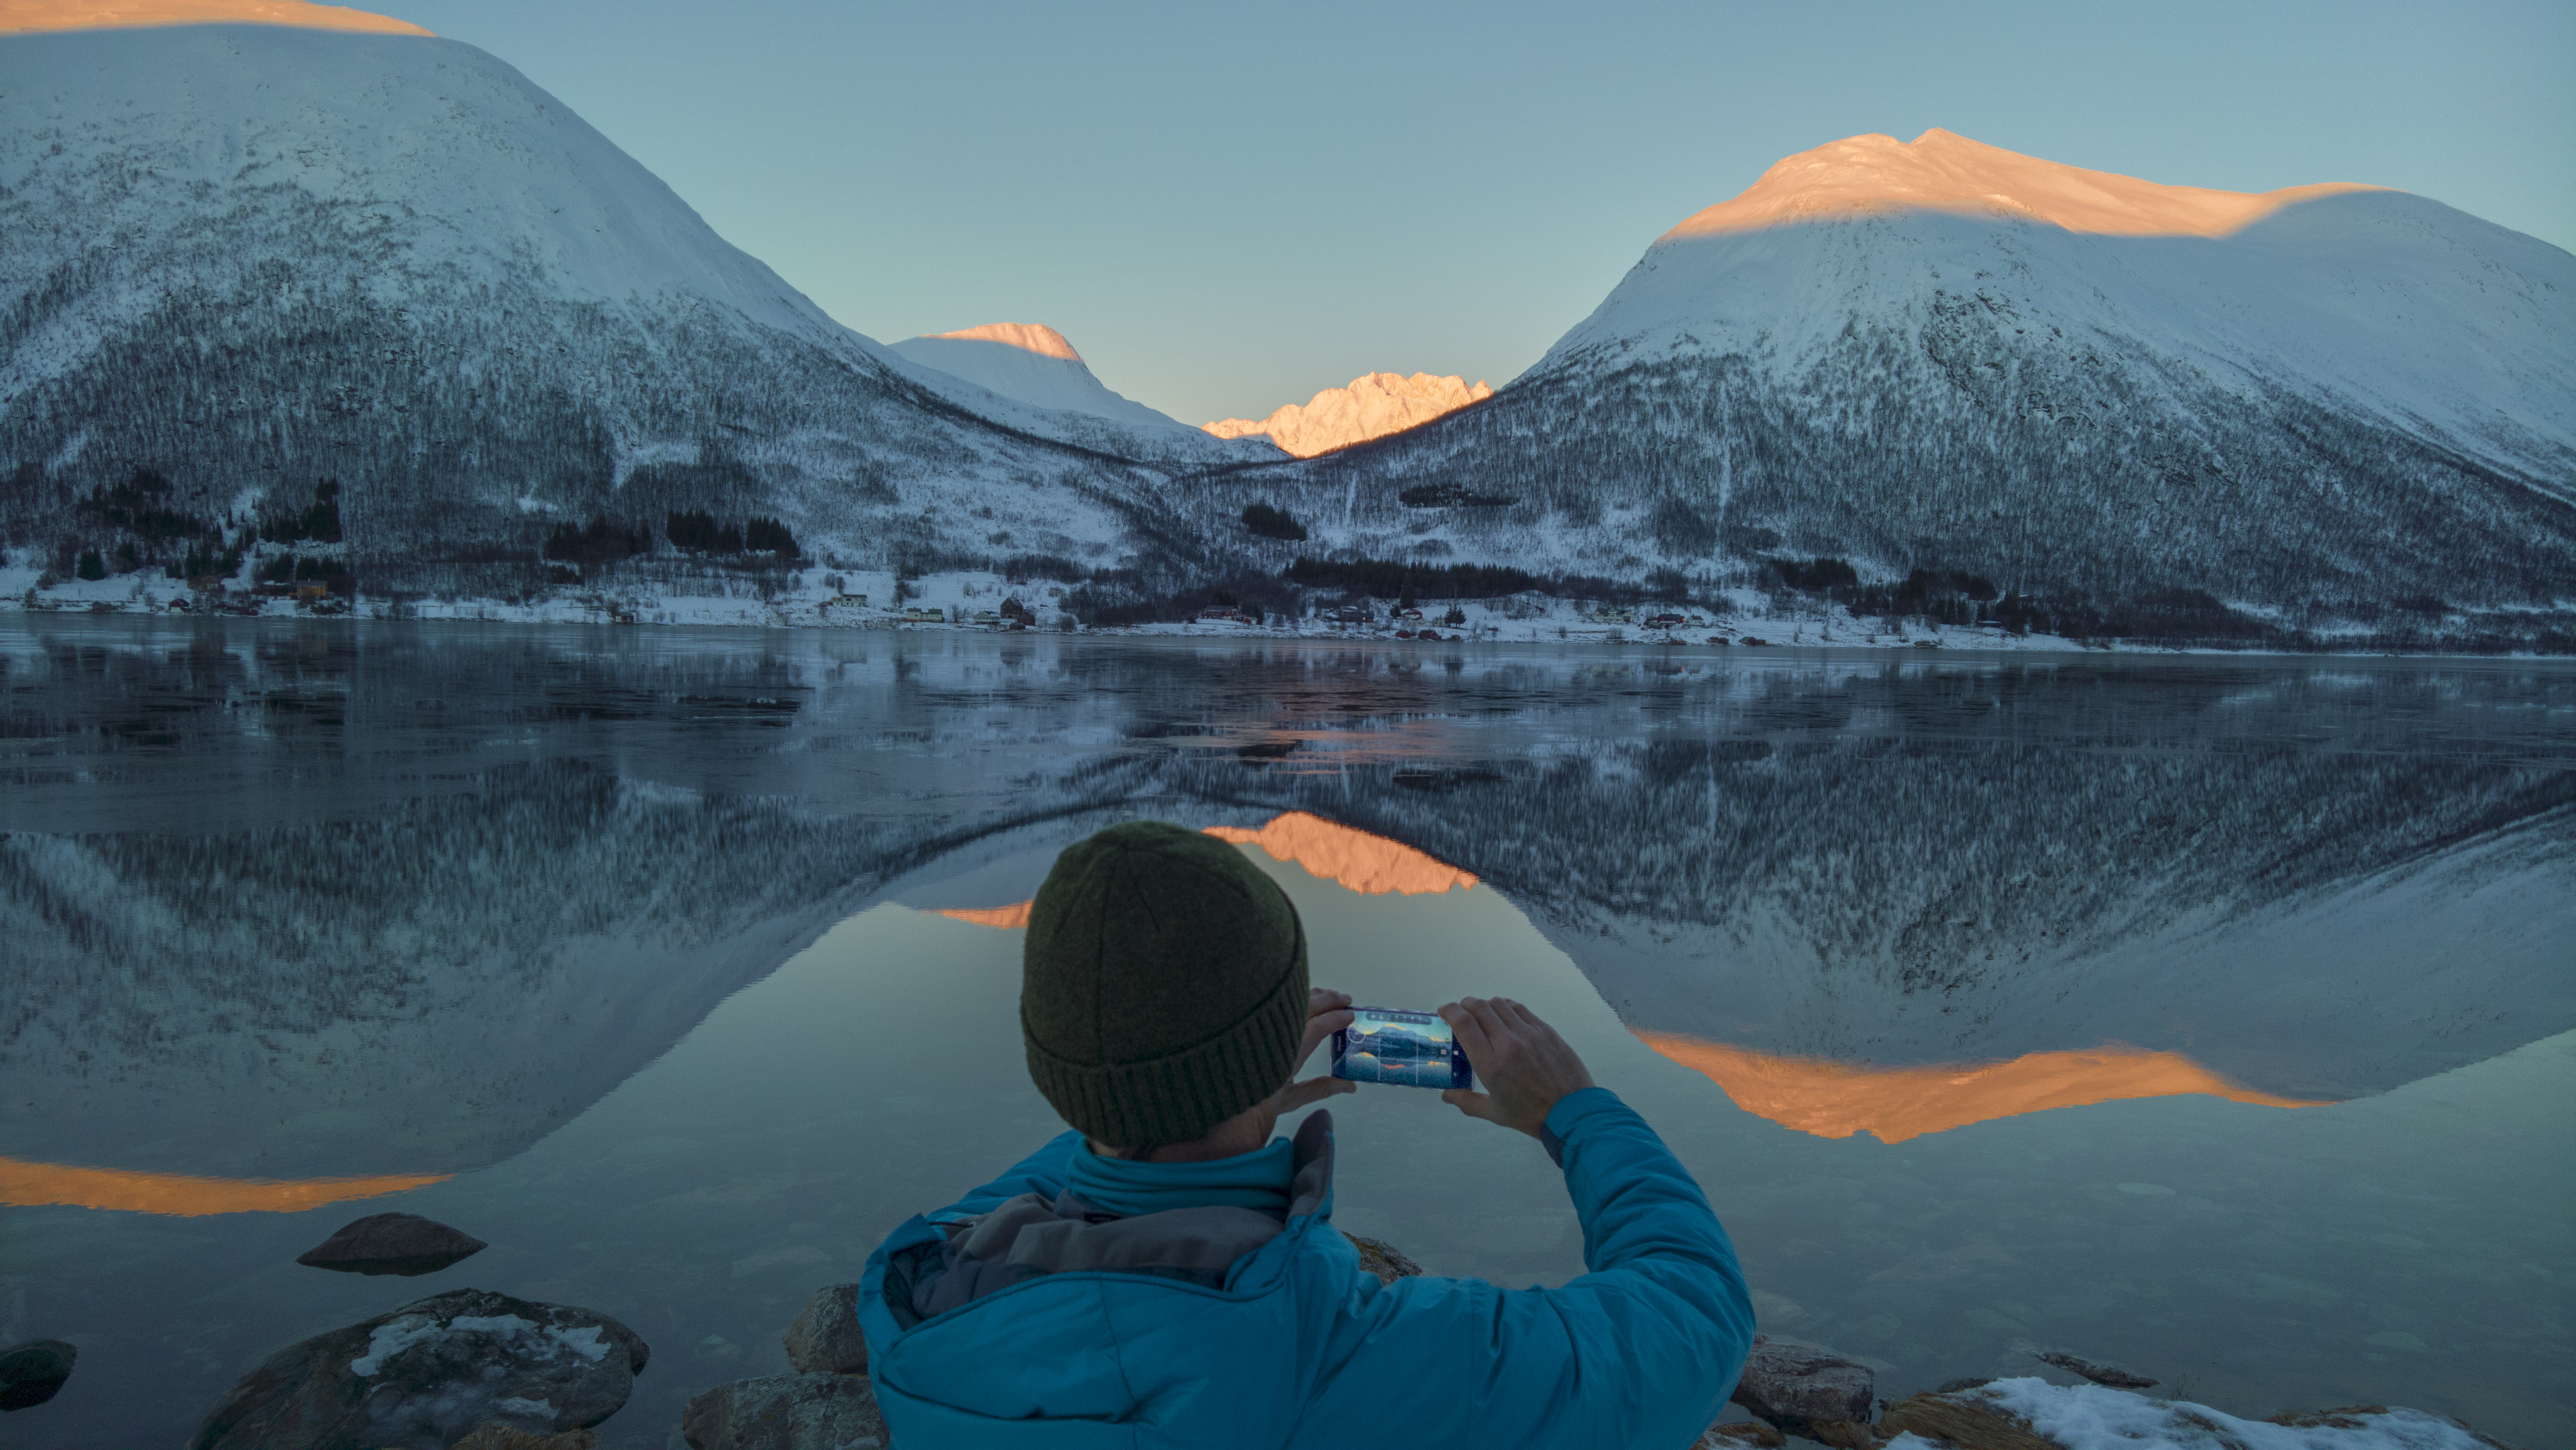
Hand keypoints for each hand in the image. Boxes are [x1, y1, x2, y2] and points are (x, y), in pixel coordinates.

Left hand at [1260, 987, 1356, 1119]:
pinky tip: (1304, 999)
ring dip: (1313, 996)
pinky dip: (1296, 998)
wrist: (1224, 1102)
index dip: (1336, 1019)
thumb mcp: (1291, 1099)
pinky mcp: (1253, 1023)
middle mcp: (1275, 1035)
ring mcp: (1263, 1026)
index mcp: (1287, 1055)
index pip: (1316, 1027)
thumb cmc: (1255, 1104)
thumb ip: (1321, 1088)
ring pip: (1291, 1000)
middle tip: (1347, 1001)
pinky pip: (1277, 1002)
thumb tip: (1349, 1085)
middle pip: (1305, 1006)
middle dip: (1329, 1000)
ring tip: (1329, 996)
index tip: (1351, 1016)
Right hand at [1437, 996, 1593, 1137]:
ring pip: (1499, 1004)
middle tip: (1461, 1013)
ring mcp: (1529, 1034)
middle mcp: (1507, 1044)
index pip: (1463, 1023)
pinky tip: (1504, 1015)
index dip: (1449, 1011)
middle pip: (1479, 1007)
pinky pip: (1520, 1009)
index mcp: (1490, 1064)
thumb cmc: (1531, 1116)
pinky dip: (1506, 1007)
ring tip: (1482, 1014)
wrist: (1572, 1112)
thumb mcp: (1494, 1113)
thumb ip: (1466, 1101)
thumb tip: (1446, 1095)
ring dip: (1485, 1005)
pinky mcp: (1546, 1031)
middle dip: (1464, 1005)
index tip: (1443, 1012)